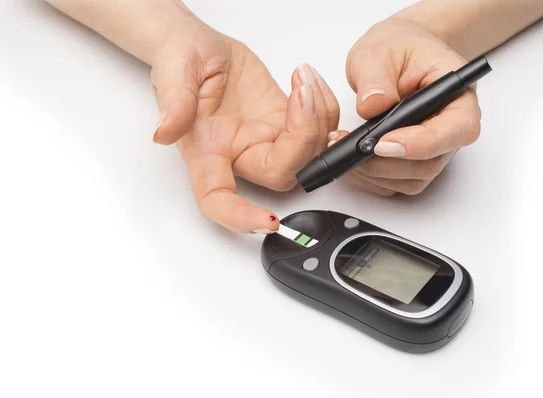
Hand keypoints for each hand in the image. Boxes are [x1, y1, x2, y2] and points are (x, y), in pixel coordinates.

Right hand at [151, 16, 338, 232]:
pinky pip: (319, 130)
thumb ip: (174, 100)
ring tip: (304, 79)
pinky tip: (310, 81)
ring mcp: (267, 139)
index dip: (241, 217)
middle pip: (282, 174)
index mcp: (207, 151)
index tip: (267, 222)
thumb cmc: (182, 59)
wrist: (202, 46)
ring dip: (320, 118)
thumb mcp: (174, 69)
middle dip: (304, 138)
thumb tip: (165, 131)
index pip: (218, 200)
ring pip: (309, 154)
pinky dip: (326, 108)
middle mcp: (240, 153)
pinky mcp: (285, 123)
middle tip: (302, 93)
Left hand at [329, 17, 480, 195]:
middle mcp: (452, 127)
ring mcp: (434, 149)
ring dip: (374, 172)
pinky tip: (350, 157)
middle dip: (386, 162)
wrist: (395, 53)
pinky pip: (396, 183)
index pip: (456, 130)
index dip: (420, 143)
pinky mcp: (414, 162)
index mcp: (458, 94)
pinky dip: (370, 177)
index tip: (382, 143)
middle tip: (348, 147)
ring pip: (412, 179)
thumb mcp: (379, 51)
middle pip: (430, 162)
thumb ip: (376, 78)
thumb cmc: (398, 47)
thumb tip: (373, 105)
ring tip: (342, 146)